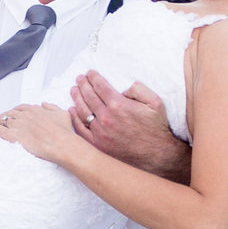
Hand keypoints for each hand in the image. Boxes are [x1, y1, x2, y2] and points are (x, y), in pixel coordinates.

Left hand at [0, 103, 81, 163]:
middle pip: (9, 114)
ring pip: (2, 121)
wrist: (61, 143)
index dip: (14, 111)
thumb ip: (52, 107)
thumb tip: (44, 104)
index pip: (20, 108)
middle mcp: (25, 116)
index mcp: (35, 110)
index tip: (11, 114)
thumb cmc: (63, 132)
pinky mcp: (14, 136)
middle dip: (2, 116)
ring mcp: (19, 125)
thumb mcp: (62, 114)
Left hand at [69, 73, 189, 179]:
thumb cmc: (155, 128)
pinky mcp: (97, 144)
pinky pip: (81, 129)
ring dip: (76, 98)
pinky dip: (74, 118)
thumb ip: (138, 89)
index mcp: (119, 105)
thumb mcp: (154, 102)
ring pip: (82, 111)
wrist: (156, 155)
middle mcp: (106, 118)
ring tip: (74, 90)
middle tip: (79, 78)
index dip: (93, 77)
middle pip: (89, 96)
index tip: (89, 73)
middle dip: (83, 85)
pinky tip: (72, 110)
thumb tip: (123, 89)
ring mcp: (100, 132)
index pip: (100, 86)